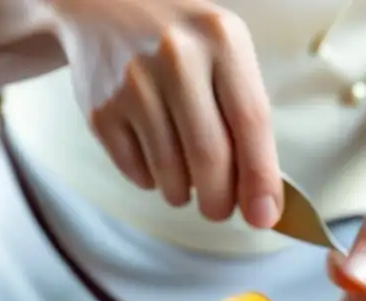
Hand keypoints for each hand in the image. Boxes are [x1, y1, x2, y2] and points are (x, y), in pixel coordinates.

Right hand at [49, 0, 281, 227]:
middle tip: (220, 210)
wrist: (102, 8)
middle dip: (220, 200)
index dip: (260, 177)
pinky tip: (155, 159)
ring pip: (170, 172)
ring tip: (187, 182)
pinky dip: (151, 180)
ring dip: (183, 193)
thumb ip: (246, 116)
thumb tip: (261, 196)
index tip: (264, 215)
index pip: (251, 121)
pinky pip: (136, 171)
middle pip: (209, 156)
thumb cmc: (181, 41)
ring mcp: (133, 83)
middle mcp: (177, 56)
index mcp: (221, 39)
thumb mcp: (224, 54)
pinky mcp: (101, 109)